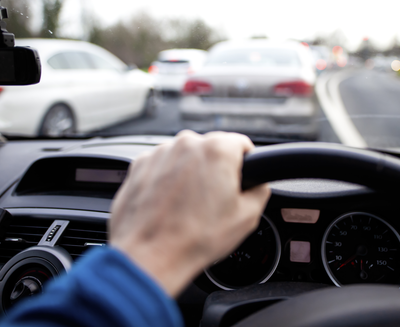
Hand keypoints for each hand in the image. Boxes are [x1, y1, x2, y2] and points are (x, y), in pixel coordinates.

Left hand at [109, 130, 270, 296]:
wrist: (150, 255)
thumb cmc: (195, 238)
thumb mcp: (247, 217)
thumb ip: (259, 190)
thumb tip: (257, 184)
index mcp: (217, 150)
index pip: (242, 144)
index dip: (244, 165)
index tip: (239, 181)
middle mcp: (187, 143)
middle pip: (211, 149)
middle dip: (215, 170)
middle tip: (213, 201)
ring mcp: (160, 152)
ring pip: (185, 157)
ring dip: (189, 175)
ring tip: (187, 207)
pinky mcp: (139, 165)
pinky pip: (162, 166)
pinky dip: (166, 180)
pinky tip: (169, 205)